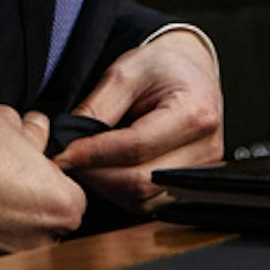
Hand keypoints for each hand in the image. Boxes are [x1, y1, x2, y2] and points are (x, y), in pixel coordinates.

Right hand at [0, 103, 85, 265]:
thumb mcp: (4, 120)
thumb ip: (29, 132)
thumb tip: (33, 132)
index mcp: (60, 206)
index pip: (69, 196)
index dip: (45, 179)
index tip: (26, 169)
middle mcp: (40, 243)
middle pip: (43, 225)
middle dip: (25, 206)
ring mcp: (4, 263)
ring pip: (11, 243)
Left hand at [55, 31, 222, 214]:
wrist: (190, 69)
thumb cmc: (162, 67)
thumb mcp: (125, 72)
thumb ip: (97, 107)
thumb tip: (67, 140)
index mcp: (194, 114)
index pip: (136, 147)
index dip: (94, 153)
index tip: (64, 153)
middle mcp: (206, 148)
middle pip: (141, 181)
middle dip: (96, 174)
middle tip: (68, 161)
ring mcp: (202, 171)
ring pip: (143, 199)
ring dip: (106, 187)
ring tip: (86, 163)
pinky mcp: (191, 185)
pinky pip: (150, 203)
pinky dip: (121, 193)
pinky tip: (106, 171)